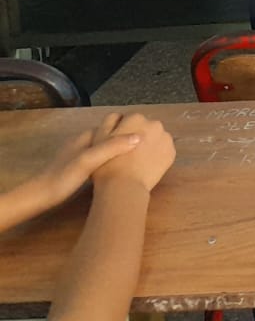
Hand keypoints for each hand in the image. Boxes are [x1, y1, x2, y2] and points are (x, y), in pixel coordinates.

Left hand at [29, 116, 143, 209]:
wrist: (38, 198)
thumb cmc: (63, 178)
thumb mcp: (88, 161)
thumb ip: (111, 147)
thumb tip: (139, 137)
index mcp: (88, 136)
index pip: (114, 124)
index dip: (130, 128)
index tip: (147, 136)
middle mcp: (84, 141)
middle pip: (110, 135)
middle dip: (126, 139)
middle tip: (145, 148)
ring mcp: (79, 155)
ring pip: (105, 148)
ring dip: (119, 152)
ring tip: (135, 160)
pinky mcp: (77, 168)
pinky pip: (100, 160)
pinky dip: (111, 162)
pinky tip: (116, 172)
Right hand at [90, 114, 174, 191]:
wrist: (124, 186)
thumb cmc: (106, 163)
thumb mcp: (99, 138)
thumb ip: (109, 121)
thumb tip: (119, 116)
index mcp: (135, 117)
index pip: (129, 120)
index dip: (122, 132)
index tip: (117, 145)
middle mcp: (154, 123)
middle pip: (145, 128)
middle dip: (137, 136)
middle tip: (127, 154)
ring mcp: (166, 137)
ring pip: (155, 138)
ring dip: (148, 144)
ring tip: (137, 161)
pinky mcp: (172, 152)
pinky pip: (163, 150)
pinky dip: (157, 155)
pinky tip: (146, 165)